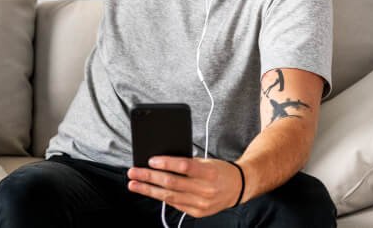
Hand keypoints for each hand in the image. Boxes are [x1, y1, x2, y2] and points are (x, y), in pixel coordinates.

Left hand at [127, 157, 243, 217]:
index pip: (183, 166)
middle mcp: (205, 189)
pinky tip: (150, 192)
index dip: (165, 163)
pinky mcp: (198, 212)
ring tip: (134, 184)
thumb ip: (185, 162)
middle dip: (149, 177)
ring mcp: (202, 203)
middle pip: (172, 182)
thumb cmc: (218, 170)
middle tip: (133, 172)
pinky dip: (161, 197)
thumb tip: (159, 161)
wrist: (238, 187)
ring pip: (170, 196)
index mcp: (208, 172)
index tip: (150, 160)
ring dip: (148, 190)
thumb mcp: (205, 161)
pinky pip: (175, 204)